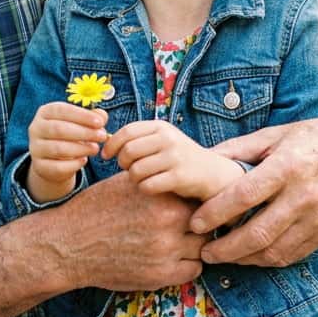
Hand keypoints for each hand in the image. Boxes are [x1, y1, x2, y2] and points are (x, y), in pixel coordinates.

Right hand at [26, 101, 106, 201]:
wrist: (54, 161)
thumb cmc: (70, 135)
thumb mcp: (80, 123)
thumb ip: (93, 117)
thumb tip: (102, 116)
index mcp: (45, 112)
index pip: (61, 110)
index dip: (81, 116)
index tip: (100, 122)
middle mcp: (36, 128)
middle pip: (59, 129)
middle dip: (84, 132)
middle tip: (102, 136)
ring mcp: (35, 148)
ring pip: (58, 149)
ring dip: (81, 148)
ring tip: (95, 148)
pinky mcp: (39, 166)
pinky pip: (57, 166)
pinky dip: (73, 164)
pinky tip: (84, 160)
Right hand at [51, 172, 207, 290]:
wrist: (70, 242)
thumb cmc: (96, 209)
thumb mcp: (126, 183)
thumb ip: (156, 182)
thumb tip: (177, 177)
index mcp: (161, 196)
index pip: (198, 195)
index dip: (194, 199)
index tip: (188, 203)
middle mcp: (168, 222)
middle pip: (205, 221)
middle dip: (198, 221)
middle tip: (187, 223)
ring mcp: (166, 250)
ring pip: (203, 246)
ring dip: (194, 244)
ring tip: (180, 240)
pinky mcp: (160, 275)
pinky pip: (193, 269)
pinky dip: (187, 263)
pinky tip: (173, 256)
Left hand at [102, 120, 241, 199]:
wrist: (213, 174)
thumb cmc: (179, 158)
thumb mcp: (162, 141)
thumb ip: (139, 139)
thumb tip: (105, 142)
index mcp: (161, 127)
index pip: (127, 131)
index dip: (111, 144)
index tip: (106, 155)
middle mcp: (168, 138)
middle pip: (128, 151)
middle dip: (122, 164)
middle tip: (126, 170)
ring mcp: (175, 157)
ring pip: (136, 170)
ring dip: (133, 178)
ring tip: (141, 179)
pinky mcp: (180, 177)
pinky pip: (148, 185)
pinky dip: (145, 189)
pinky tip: (151, 188)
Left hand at [190, 110, 317, 266]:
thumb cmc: (311, 138)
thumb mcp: (274, 135)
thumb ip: (238, 149)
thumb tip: (203, 159)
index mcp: (287, 167)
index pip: (245, 196)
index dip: (216, 213)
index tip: (195, 222)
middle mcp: (304, 196)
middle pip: (259, 233)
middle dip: (226, 248)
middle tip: (203, 250)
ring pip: (275, 251)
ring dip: (243, 259)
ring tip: (221, 255)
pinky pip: (292, 255)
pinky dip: (266, 259)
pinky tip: (248, 255)